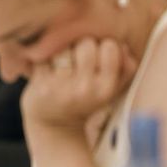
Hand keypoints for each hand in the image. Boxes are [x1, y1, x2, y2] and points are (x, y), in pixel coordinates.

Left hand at [21, 37, 137, 138]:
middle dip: (82, 45)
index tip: (99, 53)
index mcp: (106, 88)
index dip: (103, 45)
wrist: (56, 123)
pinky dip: (44, 57)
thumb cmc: (87, 99)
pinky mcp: (40, 85)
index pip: (110, 47)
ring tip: (63, 61)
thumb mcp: (113, 88)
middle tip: (78, 57)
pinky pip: (43, 55)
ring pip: (63, 47)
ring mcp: (60, 87)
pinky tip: (48, 67)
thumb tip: (123, 46)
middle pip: (86, 43)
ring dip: (62, 50)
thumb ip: (126, 67)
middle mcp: (84, 89)